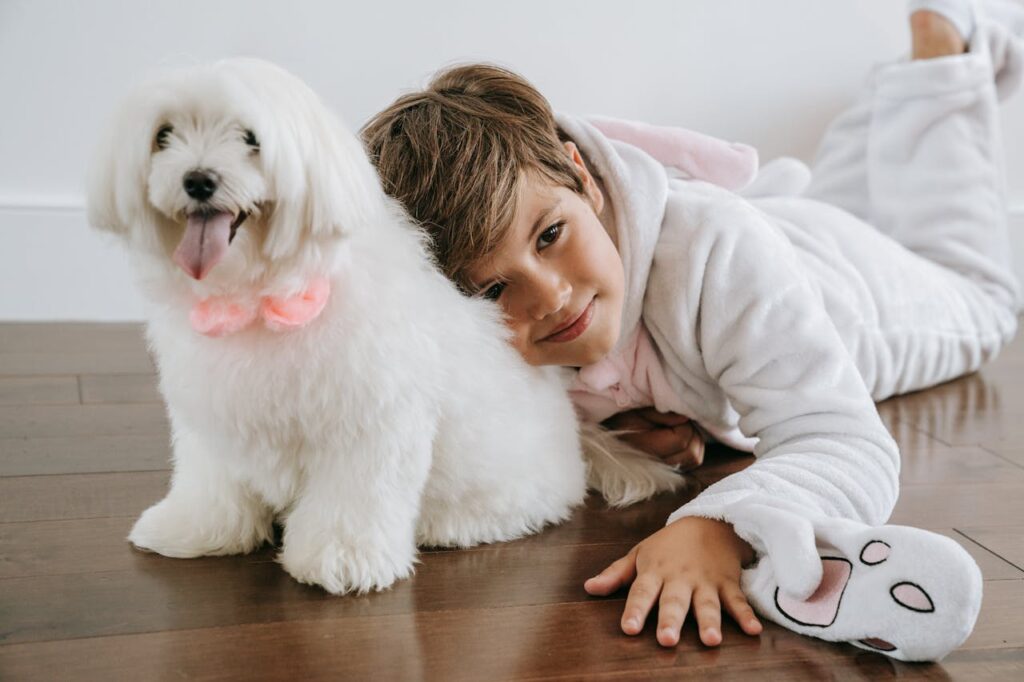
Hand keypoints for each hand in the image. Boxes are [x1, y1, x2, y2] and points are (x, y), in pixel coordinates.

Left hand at [584, 516, 761, 646]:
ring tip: (711, 640)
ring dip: (710, 621)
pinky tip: (753, 630)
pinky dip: (746, 615)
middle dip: (670, 620)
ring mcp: (705, 581)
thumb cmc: (669, 544)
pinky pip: (738, 600)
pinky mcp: (727, 583)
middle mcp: (679, 578)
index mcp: (655, 572)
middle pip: (674, 601)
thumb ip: (616, 574)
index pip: (642, 592)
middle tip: (667, 640)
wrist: (709, 520)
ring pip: (707, 604)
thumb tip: (589, 588)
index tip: (628, 628)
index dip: (635, 610)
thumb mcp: (640, 554)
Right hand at [602, 408, 705, 469]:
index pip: (681, 439)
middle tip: (677, 421)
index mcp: (647, 449)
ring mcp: (665, 472)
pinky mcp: (672, 472)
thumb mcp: (637, 412)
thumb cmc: (622, 423)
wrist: (610, 440)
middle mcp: (658, 465)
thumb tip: (684, 418)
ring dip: (693, 440)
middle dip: (690, 432)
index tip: (672, 415)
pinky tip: (678, 439)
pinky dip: (691, 448)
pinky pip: (692, 461)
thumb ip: (661, 415)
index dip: (682, 424)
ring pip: (695, 458)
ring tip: (677, 429)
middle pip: (692, 451)